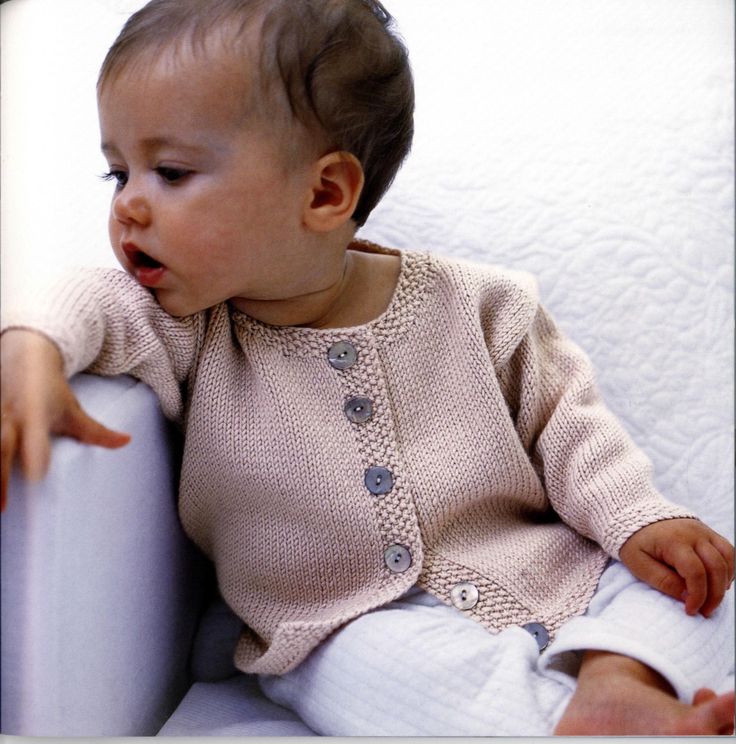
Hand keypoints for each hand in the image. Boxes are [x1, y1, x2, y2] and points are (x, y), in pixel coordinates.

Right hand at [1, 329, 130, 510]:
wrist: (25, 356)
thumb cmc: (51, 391)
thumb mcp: (73, 411)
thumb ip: (96, 432)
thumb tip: (127, 441)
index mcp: (35, 413)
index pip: (35, 435)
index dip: (36, 453)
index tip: (38, 474)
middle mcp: (9, 415)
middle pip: (1, 446)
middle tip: (3, 508)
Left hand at [619, 518, 734, 616]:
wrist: (635, 517)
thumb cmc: (636, 543)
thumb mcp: (639, 563)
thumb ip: (663, 580)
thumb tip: (688, 597)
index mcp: (673, 541)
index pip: (695, 572)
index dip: (697, 595)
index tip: (690, 611)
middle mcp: (693, 533)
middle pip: (716, 567)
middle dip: (714, 595)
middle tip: (705, 612)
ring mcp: (703, 531)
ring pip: (727, 558)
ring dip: (724, 583)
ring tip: (711, 600)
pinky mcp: (708, 532)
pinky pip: (728, 551)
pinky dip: (728, 569)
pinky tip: (718, 583)